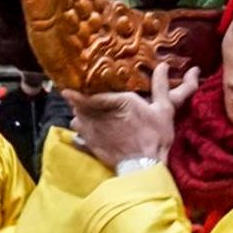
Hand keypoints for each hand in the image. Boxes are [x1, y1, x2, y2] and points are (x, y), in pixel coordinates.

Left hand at [64, 62, 198, 170]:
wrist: (144, 166)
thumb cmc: (155, 137)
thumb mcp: (163, 110)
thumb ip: (160, 86)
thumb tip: (163, 65)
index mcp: (118, 101)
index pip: (91, 92)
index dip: (78, 89)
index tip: (68, 85)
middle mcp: (100, 114)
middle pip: (81, 103)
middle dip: (80, 100)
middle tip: (77, 94)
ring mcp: (93, 130)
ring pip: (78, 117)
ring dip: (80, 114)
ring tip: (82, 111)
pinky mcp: (91, 144)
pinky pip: (79, 132)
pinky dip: (81, 128)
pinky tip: (86, 126)